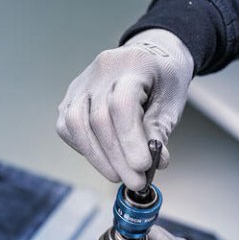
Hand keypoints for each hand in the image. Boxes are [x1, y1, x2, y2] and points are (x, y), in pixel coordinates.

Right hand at [56, 28, 193, 190]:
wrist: (149, 57)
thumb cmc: (163, 79)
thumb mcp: (171, 102)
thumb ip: (159, 131)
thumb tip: (154, 163)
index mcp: (134, 64)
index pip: (122, 104)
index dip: (130, 139)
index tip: (142, 166)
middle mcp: (102, 69)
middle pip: (99, 118)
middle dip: (117, 157)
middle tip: (135, 182)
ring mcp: (82, 83)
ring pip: (76, 123)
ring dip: (97, 157)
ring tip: (118, 175)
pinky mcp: (71, 97)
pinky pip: (67, 126)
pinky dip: (83, 148)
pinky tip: (102, 159)